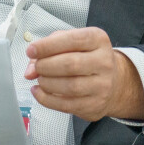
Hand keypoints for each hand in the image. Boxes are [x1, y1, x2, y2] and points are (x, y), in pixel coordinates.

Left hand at [24, 27, 143, 121]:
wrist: (113, 81)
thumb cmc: (86, 57)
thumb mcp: (72, 43)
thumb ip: (49, 49)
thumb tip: (30, 70)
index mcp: (98, 40)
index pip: (72, 40)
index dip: (47, 46)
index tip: (31, 51)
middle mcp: (104, 62)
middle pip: (70, 64)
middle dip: (45, 66)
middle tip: (36, 67)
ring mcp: (102, 85)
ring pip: (69, 86)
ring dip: (46, 83)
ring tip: (40, 79)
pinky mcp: (95, 105)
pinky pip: (67, 105)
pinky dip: (47, 99)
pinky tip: (39, 92)